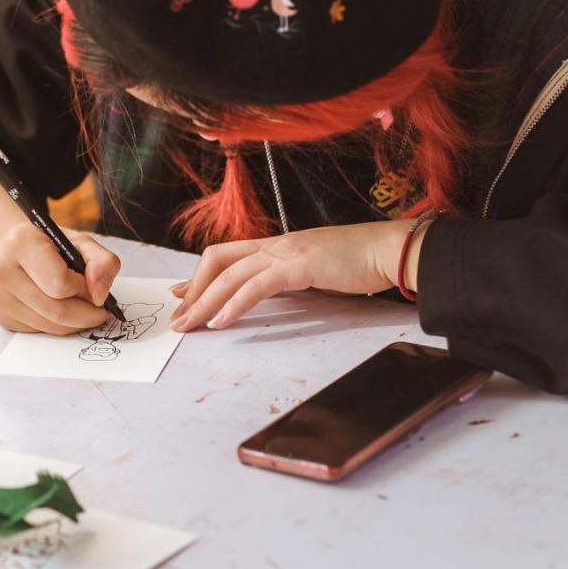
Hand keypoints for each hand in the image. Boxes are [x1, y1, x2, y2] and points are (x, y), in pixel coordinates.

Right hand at [0, 223, 121, 333]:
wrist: (11, 249)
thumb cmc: (49, 245)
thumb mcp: (81, 242)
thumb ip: (102, 262)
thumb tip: (99, 296)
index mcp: (21, 243)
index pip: (60, 283)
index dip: (85, 290)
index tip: (93, 287)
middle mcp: (3, 271)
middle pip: (57, 311)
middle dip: (87, 314)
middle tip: (101, 311)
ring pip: (50, 326)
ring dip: (76, 324)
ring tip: (86, 310)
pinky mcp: (2, 317)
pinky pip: (41, 331)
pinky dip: (60, 326)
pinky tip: (65, 311)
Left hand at [169, 220, 416, 330]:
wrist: (388, 250)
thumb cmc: (358, 262)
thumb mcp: (314, 271)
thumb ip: (290, 279)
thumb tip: (269, 294)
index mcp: (277, 246)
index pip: (226, 255)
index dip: (199, 275)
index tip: (181, 294)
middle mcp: (275, 245)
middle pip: (218, 261)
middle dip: (194, 290)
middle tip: (179, 316)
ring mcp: (286, 252)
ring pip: (231, 275)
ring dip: (205, 301)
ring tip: (190, 324)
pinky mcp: (300, 265)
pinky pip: (257, 286)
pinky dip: (235, 304)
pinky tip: (222, 321)